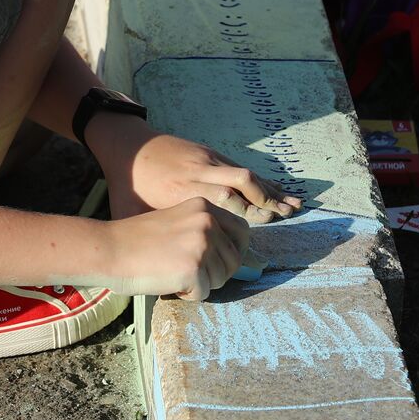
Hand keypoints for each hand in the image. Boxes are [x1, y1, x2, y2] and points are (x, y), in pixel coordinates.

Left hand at [88, 114, 302, 223]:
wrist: (125, 146)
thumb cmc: (129, 187)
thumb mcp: (140, 216)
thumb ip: (160, 239)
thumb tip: (174, 273)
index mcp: (183, 191)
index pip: (224, 199)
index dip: (248, 211)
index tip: (267, 224)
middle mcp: (199, 173)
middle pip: (242, 181)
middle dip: (268, 199)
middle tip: (288, 213)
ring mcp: (205, 160)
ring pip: (245, 172)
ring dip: (270, 189)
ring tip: (293, 203)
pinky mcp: (208, 152)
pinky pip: (238, 167)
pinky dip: (258, 180)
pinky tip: (274, 190)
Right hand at [102, 197, 249, 300]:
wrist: (108, 249)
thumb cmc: (136, 240)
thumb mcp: (176, 222)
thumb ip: (202, 231)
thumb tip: (232, 256)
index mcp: (204, 207)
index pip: (242, 231)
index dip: (234, 251)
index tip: (220, 261)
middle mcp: (208, 222)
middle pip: (235, 259)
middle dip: (218, 272)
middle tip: (192, 274)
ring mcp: (202, 245)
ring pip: (221, 278)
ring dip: (201, 284)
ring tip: (173, 274)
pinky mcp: (194, 269)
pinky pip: (203, 293)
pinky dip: (187, 295)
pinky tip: (167, 282)